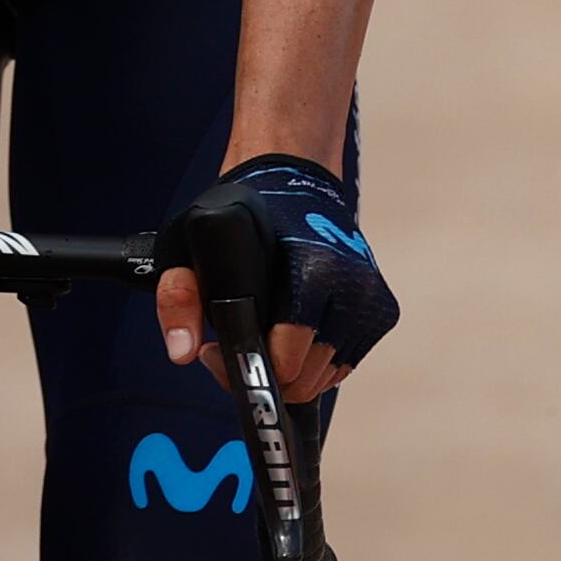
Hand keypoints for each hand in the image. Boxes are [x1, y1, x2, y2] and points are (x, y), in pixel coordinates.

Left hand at [154, 153, 395, 405]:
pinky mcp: (381, 312)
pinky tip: (289, 335)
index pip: (288, 356)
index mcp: (311, 269)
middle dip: (266, 373)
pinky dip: (315, 362)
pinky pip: (343, 365)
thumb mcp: (190, 242)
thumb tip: (181, 351)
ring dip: (292, 371)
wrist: (294, 184)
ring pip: (325, 376)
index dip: (247, 366)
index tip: (216, 352)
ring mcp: (370, 301)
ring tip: (261, 337)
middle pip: (305, 375)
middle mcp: (349, 287)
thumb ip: (179, 296)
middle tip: (234, 343)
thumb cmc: (243, 216)